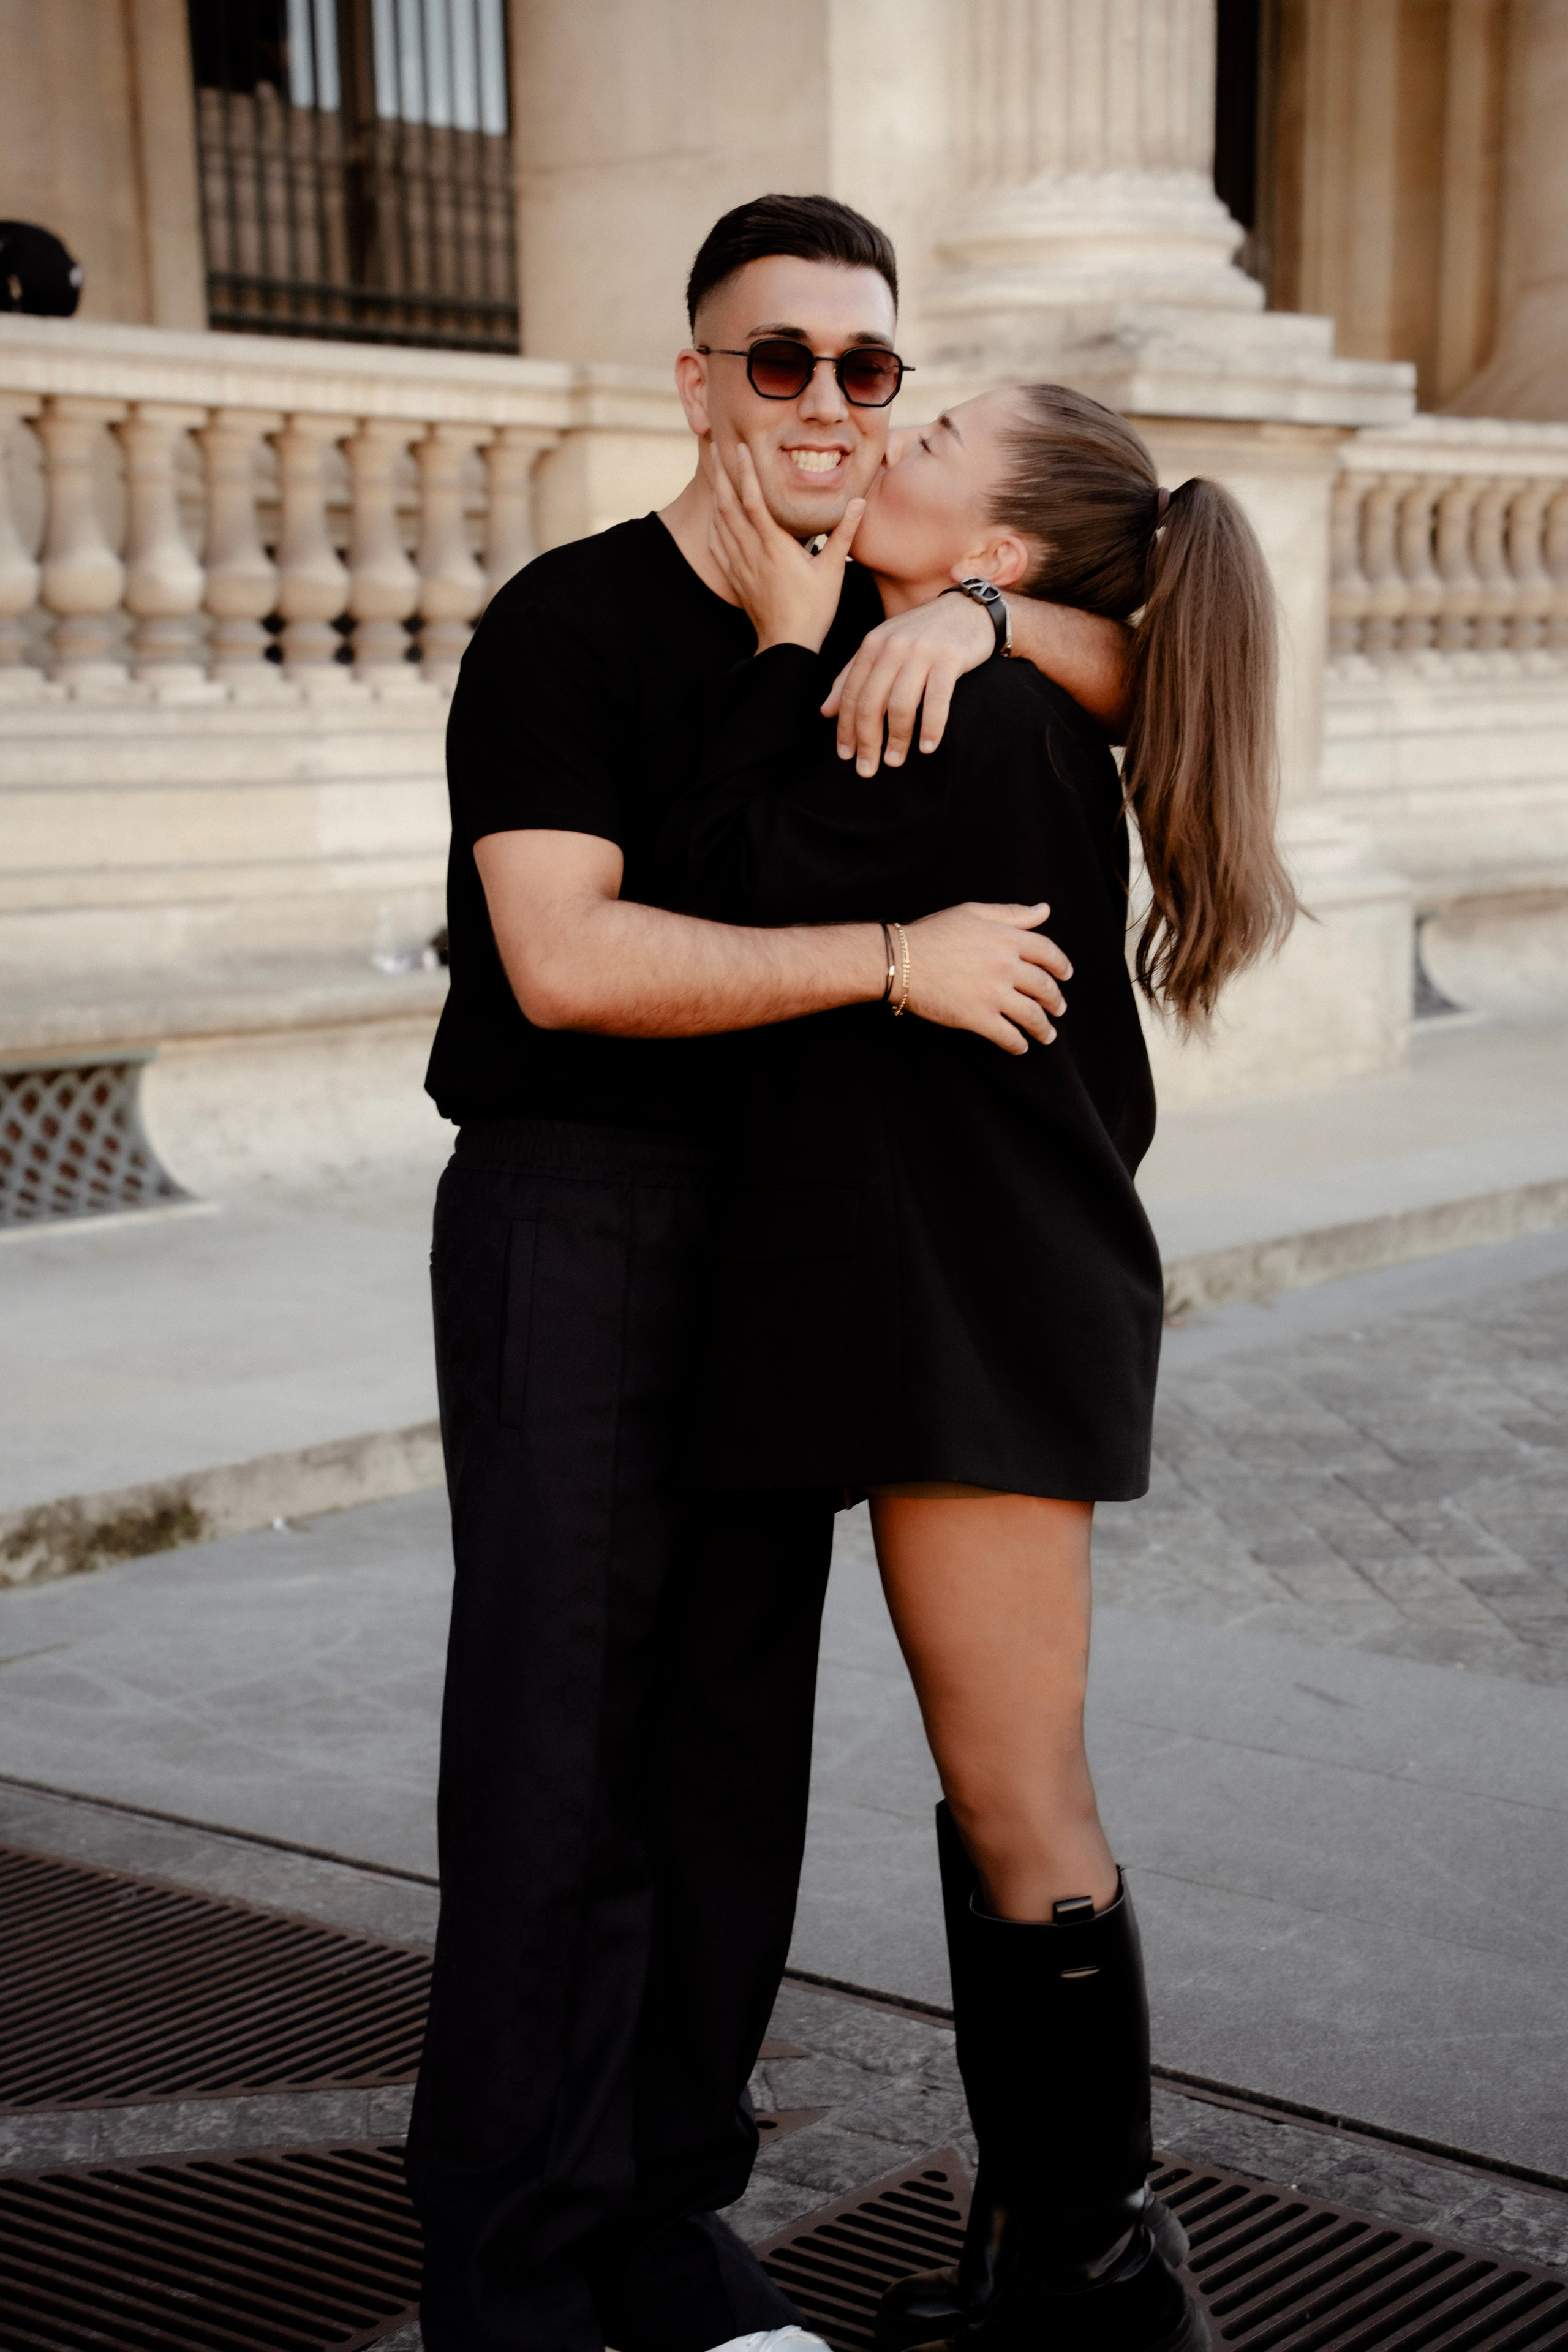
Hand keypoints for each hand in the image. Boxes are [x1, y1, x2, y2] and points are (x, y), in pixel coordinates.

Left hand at [703, 437, 862, 654]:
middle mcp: (751, 552)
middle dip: (721, 473)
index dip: (745, 472)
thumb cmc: (814, 610)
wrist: (787, 646)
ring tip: (714, 470)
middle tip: (714, 446)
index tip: (739, 447)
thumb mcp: (833, 571)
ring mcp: (739, 565)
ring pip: (719, 522)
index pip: (754, 500)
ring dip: (716, 493)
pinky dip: (713, 523)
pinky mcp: (734, 577)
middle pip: (728, 505)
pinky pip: (716, 544)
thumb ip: (844, 533)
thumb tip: (859, 502)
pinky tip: (714, 513)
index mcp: (774, 547)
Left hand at [823, 594, 993, 775]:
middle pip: (871, 703)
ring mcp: (921, 653)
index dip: (845, 728)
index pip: (850, 694)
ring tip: (894, 761)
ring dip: (897, 739)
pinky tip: (928, 747)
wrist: (967, 610)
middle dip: (867, 741)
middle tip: (867, 769)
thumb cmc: (922, 635)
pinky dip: (931, 727)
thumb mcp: (882, 647)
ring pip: (900, 705)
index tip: (845, 755)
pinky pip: (936, 701)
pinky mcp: (949, 659)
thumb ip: (853, 675)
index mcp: (872, 645)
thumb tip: (825, 712)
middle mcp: (892, 647)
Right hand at [903, 902, 1070, 1054]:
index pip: (1047, 952)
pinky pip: (1008, 1036)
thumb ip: (1012, 914)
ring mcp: (994, 994)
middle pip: (1044, 986)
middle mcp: (1006, 966)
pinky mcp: (978, 1018)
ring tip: (1047, 1035)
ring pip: (1032, 1015)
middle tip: (1058, 1009)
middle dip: (1055, 1000)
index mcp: (1007, 938)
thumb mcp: (974, 913)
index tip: (1065, 975)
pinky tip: (1020, 1046)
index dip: (1061, 965)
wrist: (901, 960)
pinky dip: (1018, 1044)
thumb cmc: (933, 933)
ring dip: (1043, 1028)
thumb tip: (1044, 910)